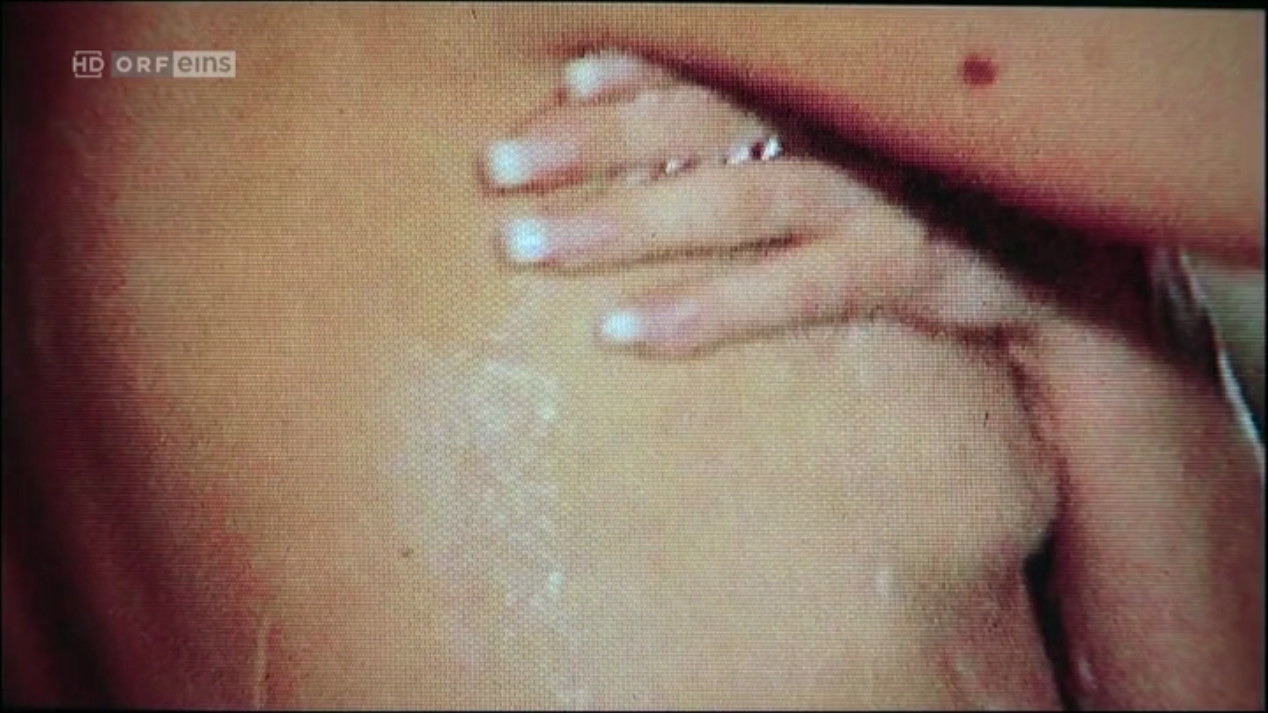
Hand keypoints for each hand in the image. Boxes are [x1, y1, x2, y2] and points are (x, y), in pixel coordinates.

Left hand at [481, 52, 1046, 355]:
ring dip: (621, 224)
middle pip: (695, 127)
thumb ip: (766, 135)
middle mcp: (840, 128)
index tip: (548, 93)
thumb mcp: (851, 144)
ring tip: (527, 247)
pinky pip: (790, 292)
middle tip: (494, 174)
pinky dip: (708, 311)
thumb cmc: (927, 190)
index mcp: (821, 90)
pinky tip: (626, 336)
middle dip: (588, 146)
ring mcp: (871, 196)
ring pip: (728, 202)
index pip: (706, 72)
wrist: (1055, 256)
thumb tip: (652, 145)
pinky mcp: (901, 267)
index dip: (624, 80)